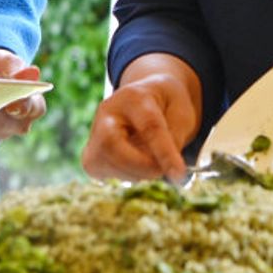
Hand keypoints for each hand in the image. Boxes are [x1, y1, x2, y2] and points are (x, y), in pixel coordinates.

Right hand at [81, 62, 199, 182]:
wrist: (147, 99)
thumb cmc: (166, 105)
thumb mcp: (181, 113)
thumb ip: (176, 138)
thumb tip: (170, 169)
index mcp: (134, 96)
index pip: (149, 126)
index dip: (164, 152)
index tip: (179, 174)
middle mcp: (107, 112)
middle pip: (111, 144)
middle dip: (139, 166)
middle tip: (162, 172)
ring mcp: (95, 133)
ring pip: (107, 163)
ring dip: (137, 173)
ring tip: (153, 161)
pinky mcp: (91, 155)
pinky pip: (103, 174)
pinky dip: (126, 176)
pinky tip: (137, 166)